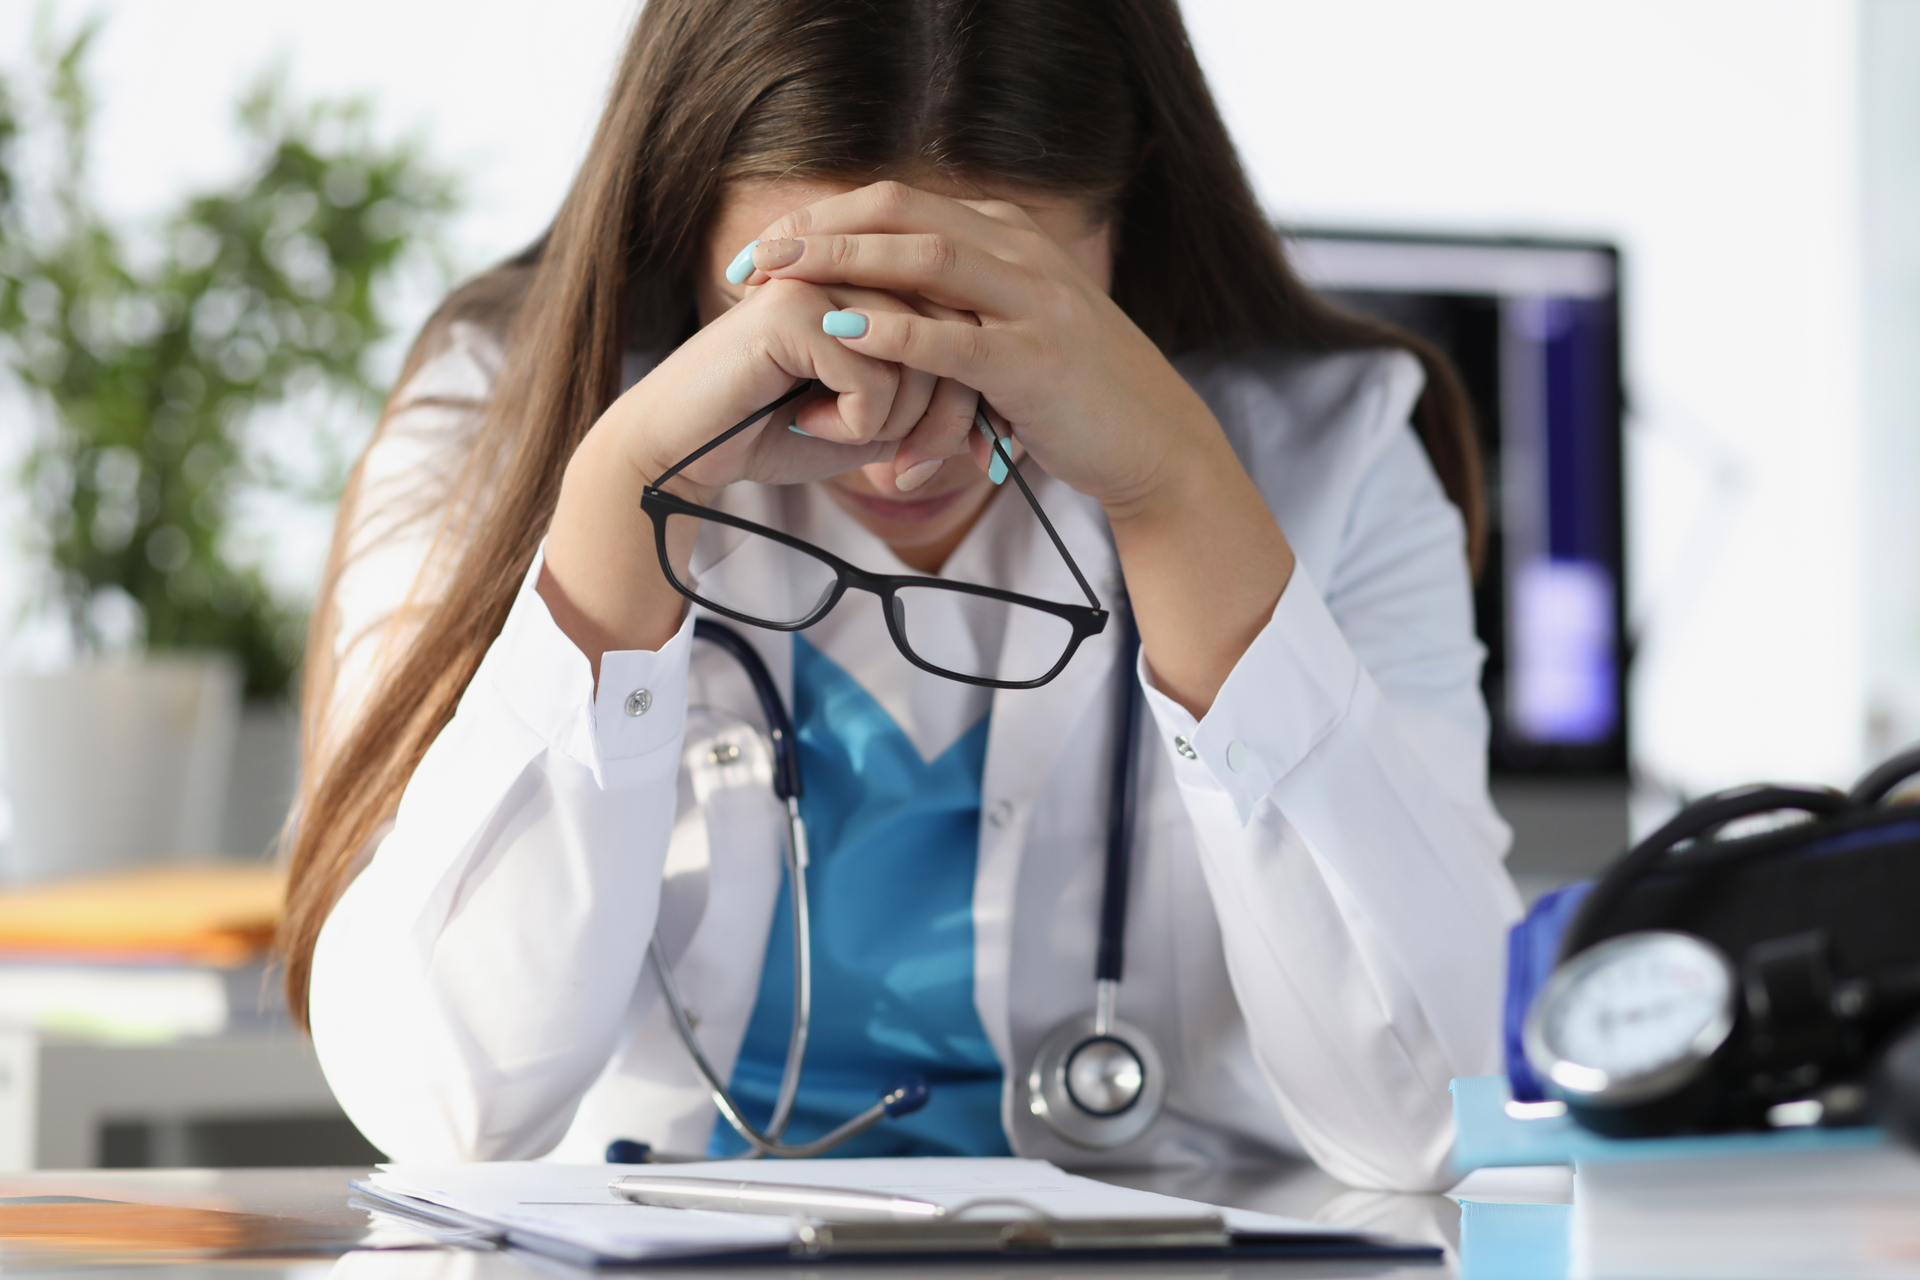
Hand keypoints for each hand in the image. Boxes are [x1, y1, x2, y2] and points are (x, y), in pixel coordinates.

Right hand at [539, 270, 949, 667]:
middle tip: (903, 470)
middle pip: (954, 340)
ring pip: (920, 358)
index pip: (965, 327)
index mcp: (877, 278)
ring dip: (894, 424)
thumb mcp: (876, 422)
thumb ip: (933, 403)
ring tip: (838, 432)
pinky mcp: (793, 310)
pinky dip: (850, 422)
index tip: (941, 456)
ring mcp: (822, 279)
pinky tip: (805, 421)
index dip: (969, 400)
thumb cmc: (778, 431)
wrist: (687, 449)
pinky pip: (872, 376)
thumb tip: (996, 414)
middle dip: (943, 422)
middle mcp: (854, 266)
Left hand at [734, 181, 1297, 715]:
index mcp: (1011, 239)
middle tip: (752, 255)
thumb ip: (957, 308)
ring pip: (925, 259)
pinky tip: (842, 328)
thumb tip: (876, 304)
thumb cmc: (1074, 398)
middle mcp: (1022, 255)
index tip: (766, 246)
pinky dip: (896, 329)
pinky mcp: (1038, 361)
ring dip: (842, 260)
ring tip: (777, 275)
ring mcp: (1035, 303)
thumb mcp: (1013, 331)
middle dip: (818, 228)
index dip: (827, 216)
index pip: (902, 203)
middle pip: (903, 213)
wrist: (1154, 443)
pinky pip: (956, 337)